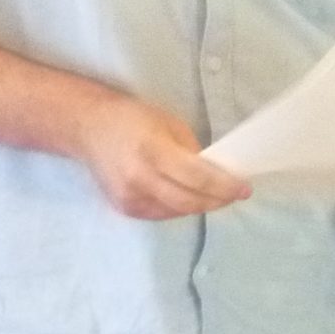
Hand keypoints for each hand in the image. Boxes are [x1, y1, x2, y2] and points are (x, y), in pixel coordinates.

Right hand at [75, 93, 250, 220]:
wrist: (90, 128)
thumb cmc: (133, 119)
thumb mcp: (170, 124)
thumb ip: (192, 152)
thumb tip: (215, 175)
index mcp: (153, 151)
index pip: (197, 177)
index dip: (225, 186)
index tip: (244, 189)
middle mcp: (139, 178)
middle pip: (189, 200)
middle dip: (218, 200)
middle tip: (236, 195)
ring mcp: (129, 197)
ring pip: (177, 211)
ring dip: (201, 205)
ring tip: (217, 196)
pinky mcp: (125, 208)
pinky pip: (161, 214)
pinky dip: (180, 208)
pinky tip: (190, 198)